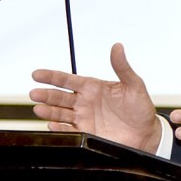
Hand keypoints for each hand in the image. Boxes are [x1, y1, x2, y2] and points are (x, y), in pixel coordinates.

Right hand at [30, 42, 160, 151]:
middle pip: (60, 97)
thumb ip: (123, 67)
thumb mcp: (134, 85)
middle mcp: (84, 102)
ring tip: (38, 109)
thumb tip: (117, 46)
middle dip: (46, 95)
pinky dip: (60, 129)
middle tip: (34, 93)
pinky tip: (52, 125)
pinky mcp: (86, 134)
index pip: (67, 80)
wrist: (146, 133)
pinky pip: (68, 131)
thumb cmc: (140, 107)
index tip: (37, 74)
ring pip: (60, 113)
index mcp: (92, 87)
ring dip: (48, 111)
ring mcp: (83, 118)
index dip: (52, 76)